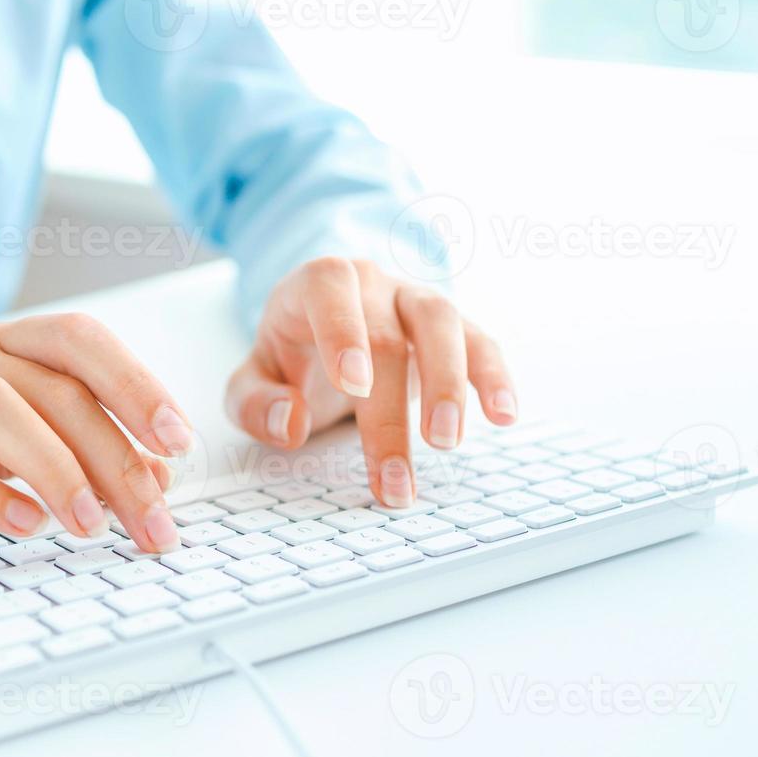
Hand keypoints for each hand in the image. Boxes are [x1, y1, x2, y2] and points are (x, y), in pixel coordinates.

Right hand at [0, 314, 194, 551]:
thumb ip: (66, 438)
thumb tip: (151, 477)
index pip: (80, 342)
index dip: (135, 384)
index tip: (178, 443)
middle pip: (52, 388)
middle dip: (114, 456)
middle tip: (153, 519)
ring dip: (55, 468)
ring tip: (91, 526)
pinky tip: (21, 525)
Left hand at [224, 258, 515, 507]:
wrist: (327, 329)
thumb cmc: (292, 353)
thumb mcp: (253, 377)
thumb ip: (253, 402)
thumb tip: (289, 422)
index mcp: (315, 284)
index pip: (330, 288)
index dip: (342, 332)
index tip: (353, 384)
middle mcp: (370, 284)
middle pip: (387, 333)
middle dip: (390, 410)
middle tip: (393, 472)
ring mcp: (414, 300)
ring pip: (441, 323)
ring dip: (449, 384)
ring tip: (446, 441)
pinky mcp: (452, 327)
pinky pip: (479, 342)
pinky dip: (493, 376)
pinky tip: (504, 414)